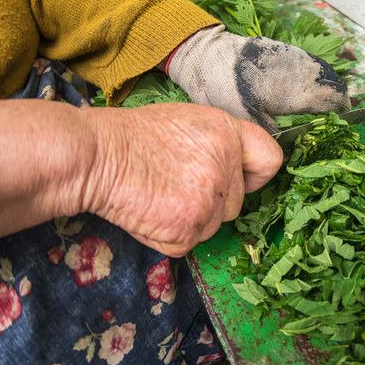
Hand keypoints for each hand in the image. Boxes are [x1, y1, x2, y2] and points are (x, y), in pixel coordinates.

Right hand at [80, 102, 281, 255]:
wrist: (95, 156)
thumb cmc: (132, 137)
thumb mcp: (187, 122)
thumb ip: (219, 144)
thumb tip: (236, 170)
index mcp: (227, 133)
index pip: (270, 160)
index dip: (254, 175)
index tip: (241, 179)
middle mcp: (226, 166)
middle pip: (237, 203)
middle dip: (212, 201)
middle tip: (175, 184)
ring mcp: (209, 201)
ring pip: (214, 226)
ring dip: (191, 220)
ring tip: (159, 195)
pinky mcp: (189, 229)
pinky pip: (189, 243)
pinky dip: (169, 235)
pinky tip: (150, 211)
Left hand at [167, 25, 350, 133]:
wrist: (206, 54)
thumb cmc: (223, 88)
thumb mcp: (248, 120)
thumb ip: (274, 135)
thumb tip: (290, 150)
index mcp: (296, 89)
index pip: (333, 100)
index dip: (343, 113)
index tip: (343, 124)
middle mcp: (301, 69)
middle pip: (334, 84)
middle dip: (339, 100)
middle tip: (336, 116)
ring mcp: (294, 55)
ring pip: (324, 71)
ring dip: (329, 86)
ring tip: (326, 103)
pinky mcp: (285, 49)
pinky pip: (311, 62)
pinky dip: (317, 75)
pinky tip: (308, 86)